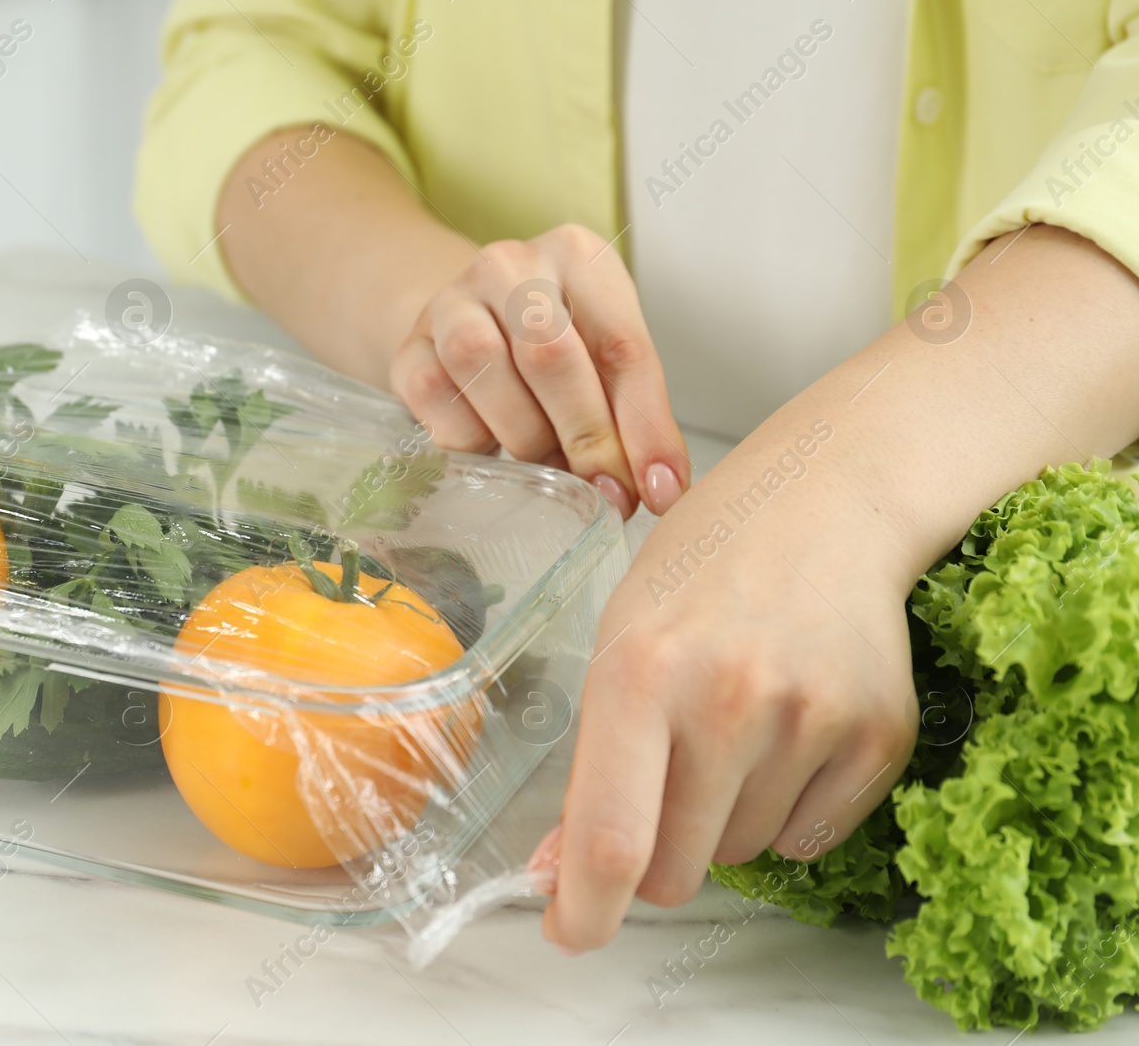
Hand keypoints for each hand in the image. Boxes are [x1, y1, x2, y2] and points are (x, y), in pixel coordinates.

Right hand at [389, 224, 688, 517]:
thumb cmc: (551, 346)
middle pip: (550, 354)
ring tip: (546, 464)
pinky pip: (436, 399)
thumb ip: (634, 415)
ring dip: (524, 436)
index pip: (621, 346)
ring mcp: (450, 301)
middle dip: (585, 436)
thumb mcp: (604, 362)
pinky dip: (470, 438)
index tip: (658, 490)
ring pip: (482, 366)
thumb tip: (660, 490)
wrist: (464, 325)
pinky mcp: (408, 347)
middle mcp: (510, 265)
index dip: (644, 427)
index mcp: (577, 256)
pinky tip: (491, 447)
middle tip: (605, 493)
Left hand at [535, 424, 918, 950]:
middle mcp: (728, 701)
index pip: (611, 837)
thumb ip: (592, 763)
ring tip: (734, 720)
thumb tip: (558, 874)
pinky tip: (786, 726)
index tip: (573, 932)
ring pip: (741, 854)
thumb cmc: (705, 564)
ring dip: (724, 818)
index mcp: (640, 672)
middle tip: (666, 777)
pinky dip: (787, 805)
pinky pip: (810, 836)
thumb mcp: (620, 639)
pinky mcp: (879, 738)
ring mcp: (811, 721)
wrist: (829, 505)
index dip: (585, 909)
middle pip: (678, 869)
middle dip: (658, 851)